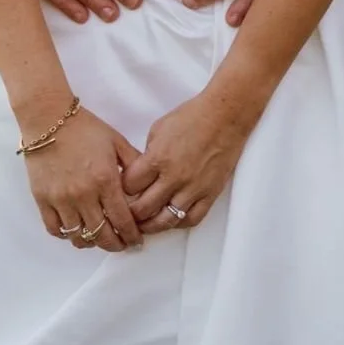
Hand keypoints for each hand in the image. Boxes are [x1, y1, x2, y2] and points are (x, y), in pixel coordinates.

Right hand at [26, 105, 144, 251]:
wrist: (48, 117)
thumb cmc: (85, 128)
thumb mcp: (116, 141)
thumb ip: (134, 163)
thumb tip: (148, 184)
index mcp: (105, 180)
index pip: (123, 221)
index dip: (132, 236)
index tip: (136, 240)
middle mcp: (84, 195)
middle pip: (102, 235)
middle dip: (116, 244)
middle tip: (121, 243)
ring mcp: (61, 199)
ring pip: (79, 237)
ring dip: (92, 242)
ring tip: (98, 237)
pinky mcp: (42, 199)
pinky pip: (55, 229)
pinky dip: (67, 235)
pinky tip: (75, 230)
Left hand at [120, 92, 250, 234]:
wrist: (222, 118)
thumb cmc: (190, 118)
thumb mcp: (158, 129)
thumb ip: (147, 154)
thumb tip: (140, 172)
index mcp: (157, 158)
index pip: (130, 185)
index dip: (122, 189)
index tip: (120, 190)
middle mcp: (174, 178)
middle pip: (144, 208)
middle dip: (132, 213)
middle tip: (127, 214)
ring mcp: (193, 189)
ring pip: (167, 220)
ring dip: (151, 226)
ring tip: (144, 225)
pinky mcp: (209, 195)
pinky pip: (191, 219)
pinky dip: (178, 224)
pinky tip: (170, 221)